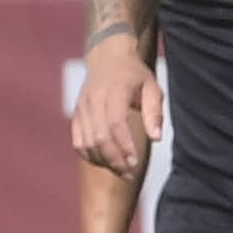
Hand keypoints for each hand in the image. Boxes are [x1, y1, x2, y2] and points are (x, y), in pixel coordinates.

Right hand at [71, 35, 163, 174]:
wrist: (107, 58)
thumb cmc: (135, 75)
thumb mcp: (152, 87)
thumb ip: (154, 112)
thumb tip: (156, 138)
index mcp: (113, 92)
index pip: (115, 124)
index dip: (124, 146)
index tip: (135, 162)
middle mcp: (93, 100)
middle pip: (98, 137)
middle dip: (114, 159)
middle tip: (129, 173)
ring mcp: (81, 108)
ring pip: (85, 142)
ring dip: (102, 160)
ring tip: (120, 170)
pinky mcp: (76, 114)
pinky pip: (77, 140)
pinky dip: (88, 155)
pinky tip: (104, 162)